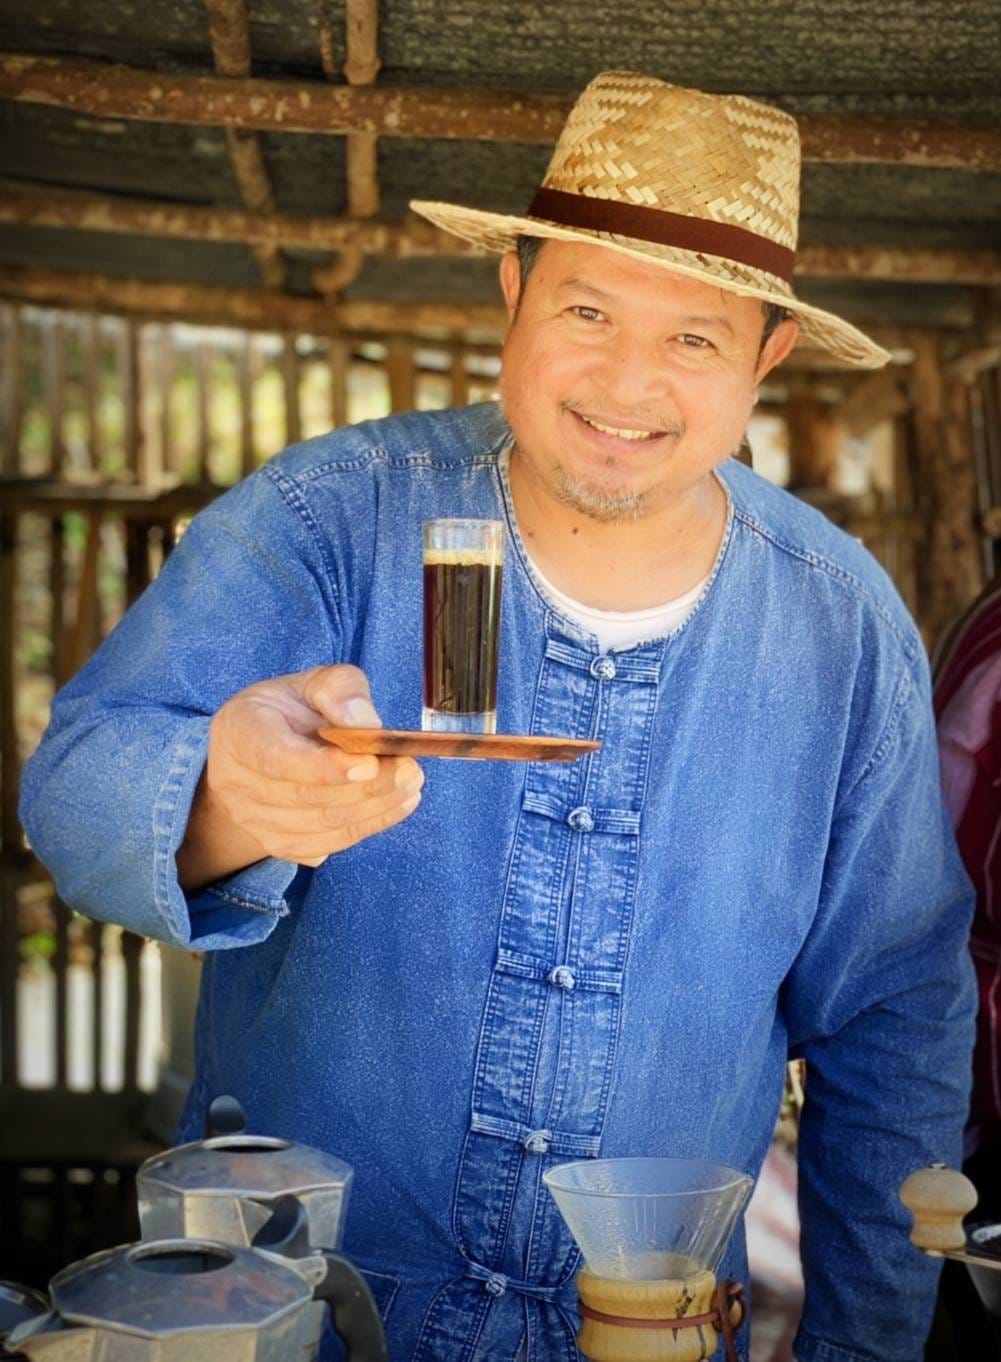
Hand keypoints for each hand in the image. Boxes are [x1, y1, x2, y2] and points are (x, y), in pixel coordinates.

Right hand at [177, 665, 422, 888]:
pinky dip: (368, 827)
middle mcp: (236, 782)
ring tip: (410, 784)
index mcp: (239, 730)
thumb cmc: (292, 711)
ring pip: (320, 826)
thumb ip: (340, 690)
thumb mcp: (313, 683)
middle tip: (409, 768)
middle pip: (304, 797)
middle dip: (365, 786)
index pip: (275, 757)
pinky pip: (327, 845)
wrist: (263, 751)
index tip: (370, 762)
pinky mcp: (278, 844)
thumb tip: (367, 725)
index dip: (323, 766)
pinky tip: (397, 804)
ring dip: (374, 809)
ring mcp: (253, 820)